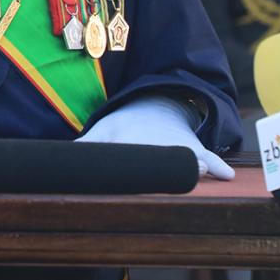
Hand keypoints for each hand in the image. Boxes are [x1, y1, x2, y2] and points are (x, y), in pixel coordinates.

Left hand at [79, 95, 234, 180]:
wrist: (155, 104)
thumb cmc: (124, 124)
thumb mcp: (101, 132)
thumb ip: (82, 149)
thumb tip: (51, 167)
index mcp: (130, 143)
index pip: (129, 158)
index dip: (130, 165)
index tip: (131, 169)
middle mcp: (156, 145)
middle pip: (161, 160)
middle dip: (165, 165)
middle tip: (174, 173)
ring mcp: (177, 147)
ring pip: (186, 157)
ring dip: (193, 163)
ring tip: (200, 168)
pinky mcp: (194, 149)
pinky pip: (210, 157)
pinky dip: (217, 164)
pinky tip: (228, 175)